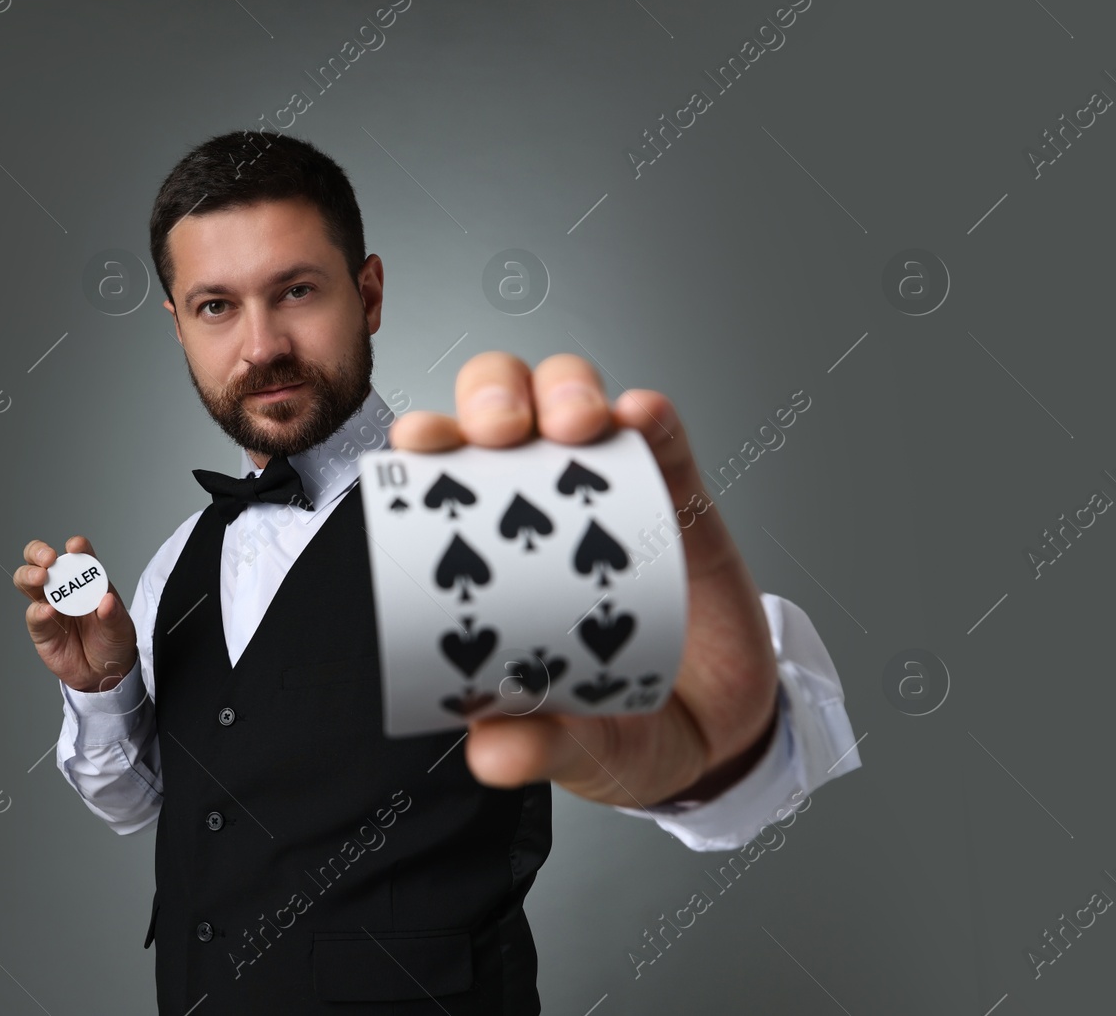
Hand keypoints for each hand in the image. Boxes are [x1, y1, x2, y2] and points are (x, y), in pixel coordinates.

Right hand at [15, 536, 138, 694]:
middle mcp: (65, 588)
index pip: (79, 555)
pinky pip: (33, 615)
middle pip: (41, 560)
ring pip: (27, 581)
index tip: (75, 546)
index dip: (76, 546)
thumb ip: (114, 615)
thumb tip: (107, 601)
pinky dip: (38, 610)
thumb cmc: (113, 642)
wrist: (104, 674)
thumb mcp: (121, 629)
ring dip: (30, 574)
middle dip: (38, 552)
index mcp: (88, 580)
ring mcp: (49, 606)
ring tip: (42, 577)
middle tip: (48, 559)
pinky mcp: (40, 628)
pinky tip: (48, 611)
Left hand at [389, 352, 779, 807]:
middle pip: (501, 408)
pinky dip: (649, 416)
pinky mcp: (679, 496)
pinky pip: (661, 436)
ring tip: (575, 423)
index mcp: (489, 555)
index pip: (442, 476)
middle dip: (493, 396)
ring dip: (566, 389)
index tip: (418, 445)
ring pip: (574, 398)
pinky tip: (641, 415)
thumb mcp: (576, 747)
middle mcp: (541, 507)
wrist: (721, 737)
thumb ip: (537, 748)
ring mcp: (610, 493)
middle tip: (502, 432)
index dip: (425, 443)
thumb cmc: (619, 726)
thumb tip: (491, 750)